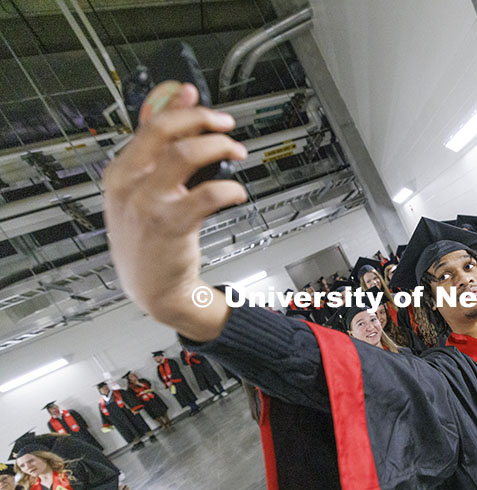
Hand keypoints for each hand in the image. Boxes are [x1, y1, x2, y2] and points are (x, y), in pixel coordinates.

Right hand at [102, 82, 246, 340]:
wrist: (153, 290)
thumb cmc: (151, 240)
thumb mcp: (142, 193)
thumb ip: (156, 152)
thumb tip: (173, 105)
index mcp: (120, 172)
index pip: (148, 123)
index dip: (176, 104)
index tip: (195, 94)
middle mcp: (129, 184)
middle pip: (164, 131)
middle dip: (201, 118)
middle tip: (226, 123)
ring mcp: (147, 204)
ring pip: (185, 155)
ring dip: (219, 146)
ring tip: (236, 152)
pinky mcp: (170, 225)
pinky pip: (207, 194)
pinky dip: (229, 187)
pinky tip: (237, 191)